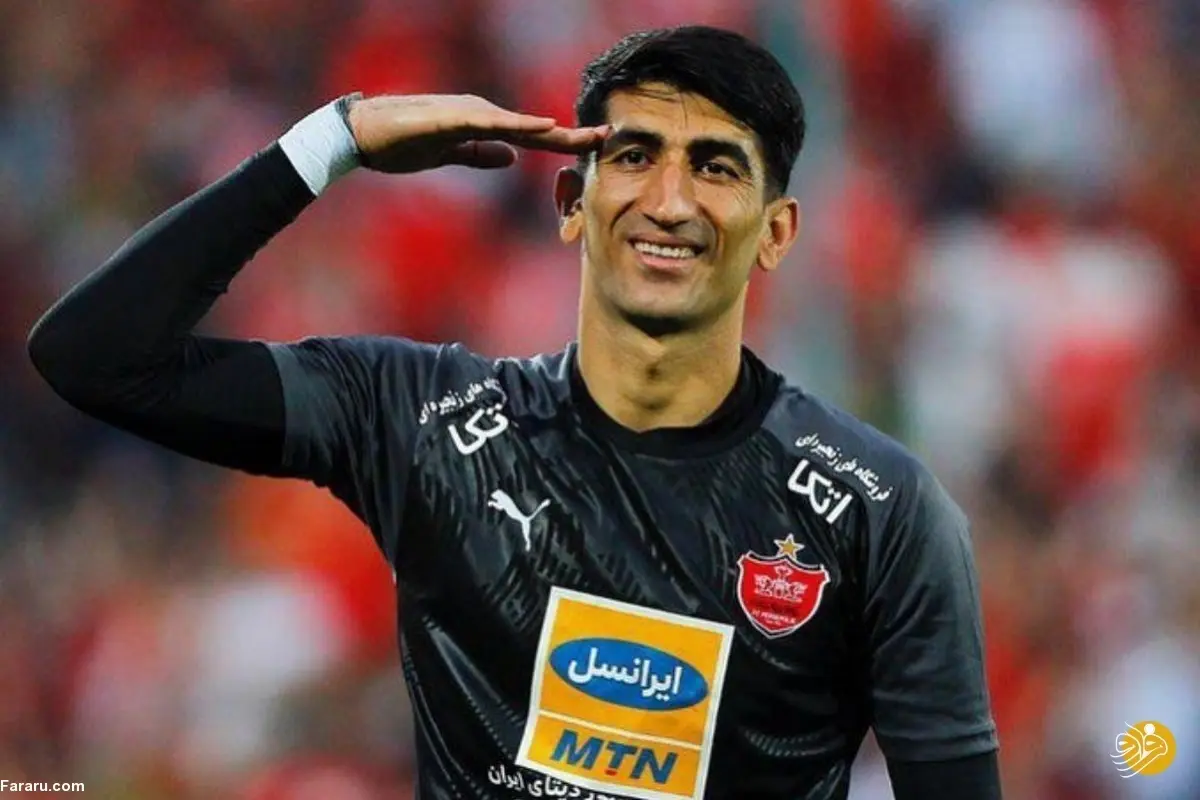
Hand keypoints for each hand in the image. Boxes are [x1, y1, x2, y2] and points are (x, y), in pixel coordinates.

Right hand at [346, 94, 608, 172]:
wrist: (361, 133)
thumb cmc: (401, 142)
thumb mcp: (449, 154)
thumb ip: (479, 154)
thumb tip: (510, 160)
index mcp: (483, 126)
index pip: (532, 139)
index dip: (565, 143)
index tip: (596, 146)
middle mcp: (481, 115)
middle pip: (534, 130)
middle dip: (572, 135)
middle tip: (608, 136)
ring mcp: (466, 114)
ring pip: (517, 124)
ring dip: (552, 130)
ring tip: (584, 135)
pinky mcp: (449, 119)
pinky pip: (488, 123)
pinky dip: (516, 125)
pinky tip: (539, 128)